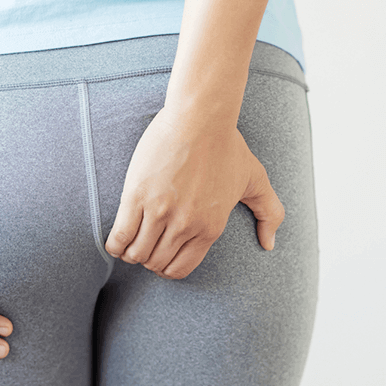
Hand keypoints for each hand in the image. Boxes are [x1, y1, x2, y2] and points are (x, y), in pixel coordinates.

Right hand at [104, 106, 284, 278]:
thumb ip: (270, 213)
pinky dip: (115, 244)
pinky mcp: (137, 196)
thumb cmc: (227, 144)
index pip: (180, 268)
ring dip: (130, 252)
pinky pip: (120, 236)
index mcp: (210, 227)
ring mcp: (160, 212)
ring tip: (131, 240)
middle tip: (144, 246)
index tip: (161, 255)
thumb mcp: (256, 179)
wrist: (200, 117)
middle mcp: (185, 225)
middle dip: (148, 260)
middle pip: (156, 263)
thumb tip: (269, 244)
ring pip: (136, 253)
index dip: (167, 268)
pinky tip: (117, 238)